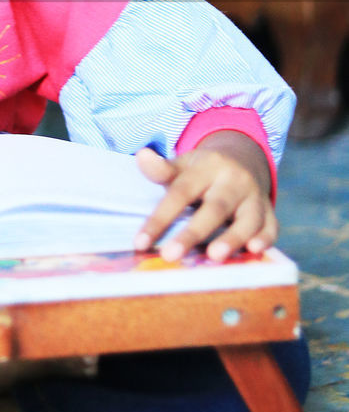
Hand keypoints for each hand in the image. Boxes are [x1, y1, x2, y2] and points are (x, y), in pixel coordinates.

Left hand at [134, 130, 277, 261]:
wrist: (243, 158)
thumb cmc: (203, 171)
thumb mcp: (183, 165)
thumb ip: (163, 169)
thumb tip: (142, 156)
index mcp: (207, 167)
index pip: (180, 192)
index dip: (160, 218)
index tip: (140, 242)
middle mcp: (233, 181)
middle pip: (215, 207)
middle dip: (193, 233)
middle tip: (170, 255)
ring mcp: (254, 196)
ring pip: (248, 218)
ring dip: (232, 237)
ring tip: (214, 256)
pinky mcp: (269, 212)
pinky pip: (271, 225)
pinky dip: (265, 238)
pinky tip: (254, 250)